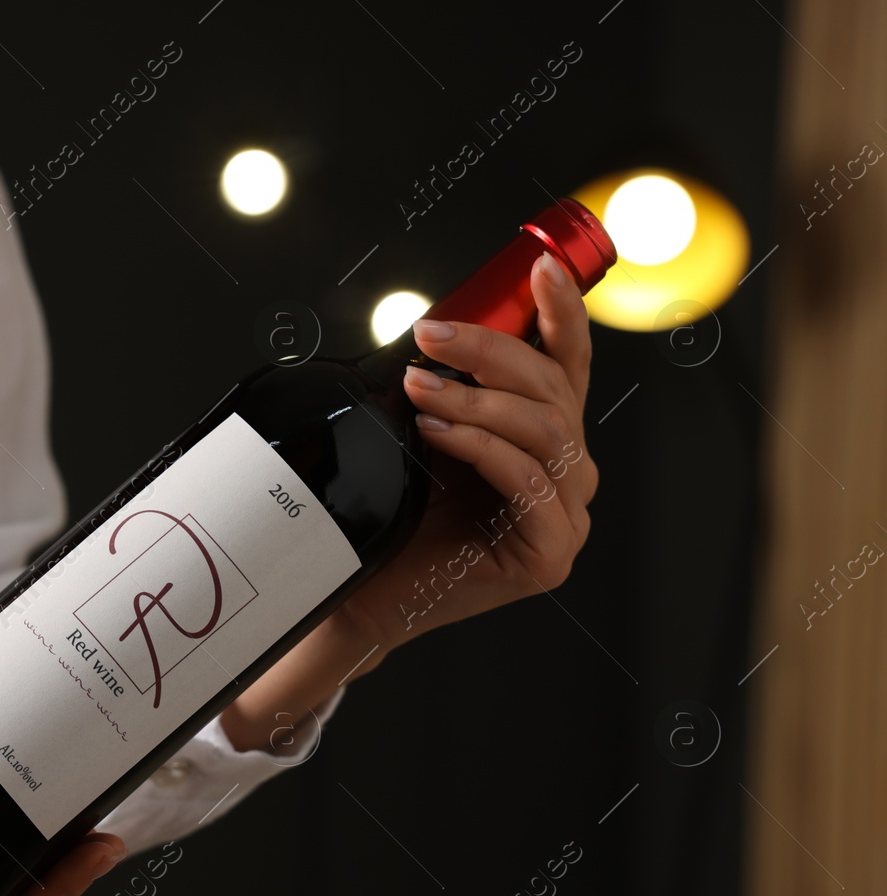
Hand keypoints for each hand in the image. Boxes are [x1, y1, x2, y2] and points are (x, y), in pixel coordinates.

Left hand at [218, 252, 596, 749]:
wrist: (367, 589)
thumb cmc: (396, 514)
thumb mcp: (428, 433)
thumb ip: (452, 387)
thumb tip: (438, 323)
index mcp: (548, 440)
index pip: (567, 367)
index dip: (560, 313)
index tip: (535, 267)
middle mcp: (569, 474)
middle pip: (553, 390)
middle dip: (490, 352)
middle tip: (427, 336)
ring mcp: (566, 517)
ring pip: (543, 431)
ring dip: (476, 399)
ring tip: (419, 388)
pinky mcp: (549, 554)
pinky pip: (526, 481)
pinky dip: (480, 447)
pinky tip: (437, 433)